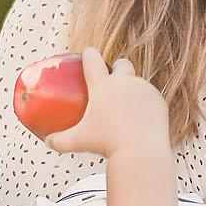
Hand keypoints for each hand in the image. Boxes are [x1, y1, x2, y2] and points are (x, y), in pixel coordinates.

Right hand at [45, 48, 170, 160]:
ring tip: (127, 109)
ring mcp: (144, 89)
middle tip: (111, 84)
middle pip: (121, 63)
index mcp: (103, 85)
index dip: (89, 53)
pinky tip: (142, 118)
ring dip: (132, 90)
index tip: (88, 54)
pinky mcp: (158, 99)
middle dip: (117, 69)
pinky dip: (145, 105)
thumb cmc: (107, 145)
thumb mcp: (79, 142)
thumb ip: (60, 141)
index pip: (93, 58)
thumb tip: (47, 142)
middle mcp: (124, 82)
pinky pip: (150, 98)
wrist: (141, 152)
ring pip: (137, 83)